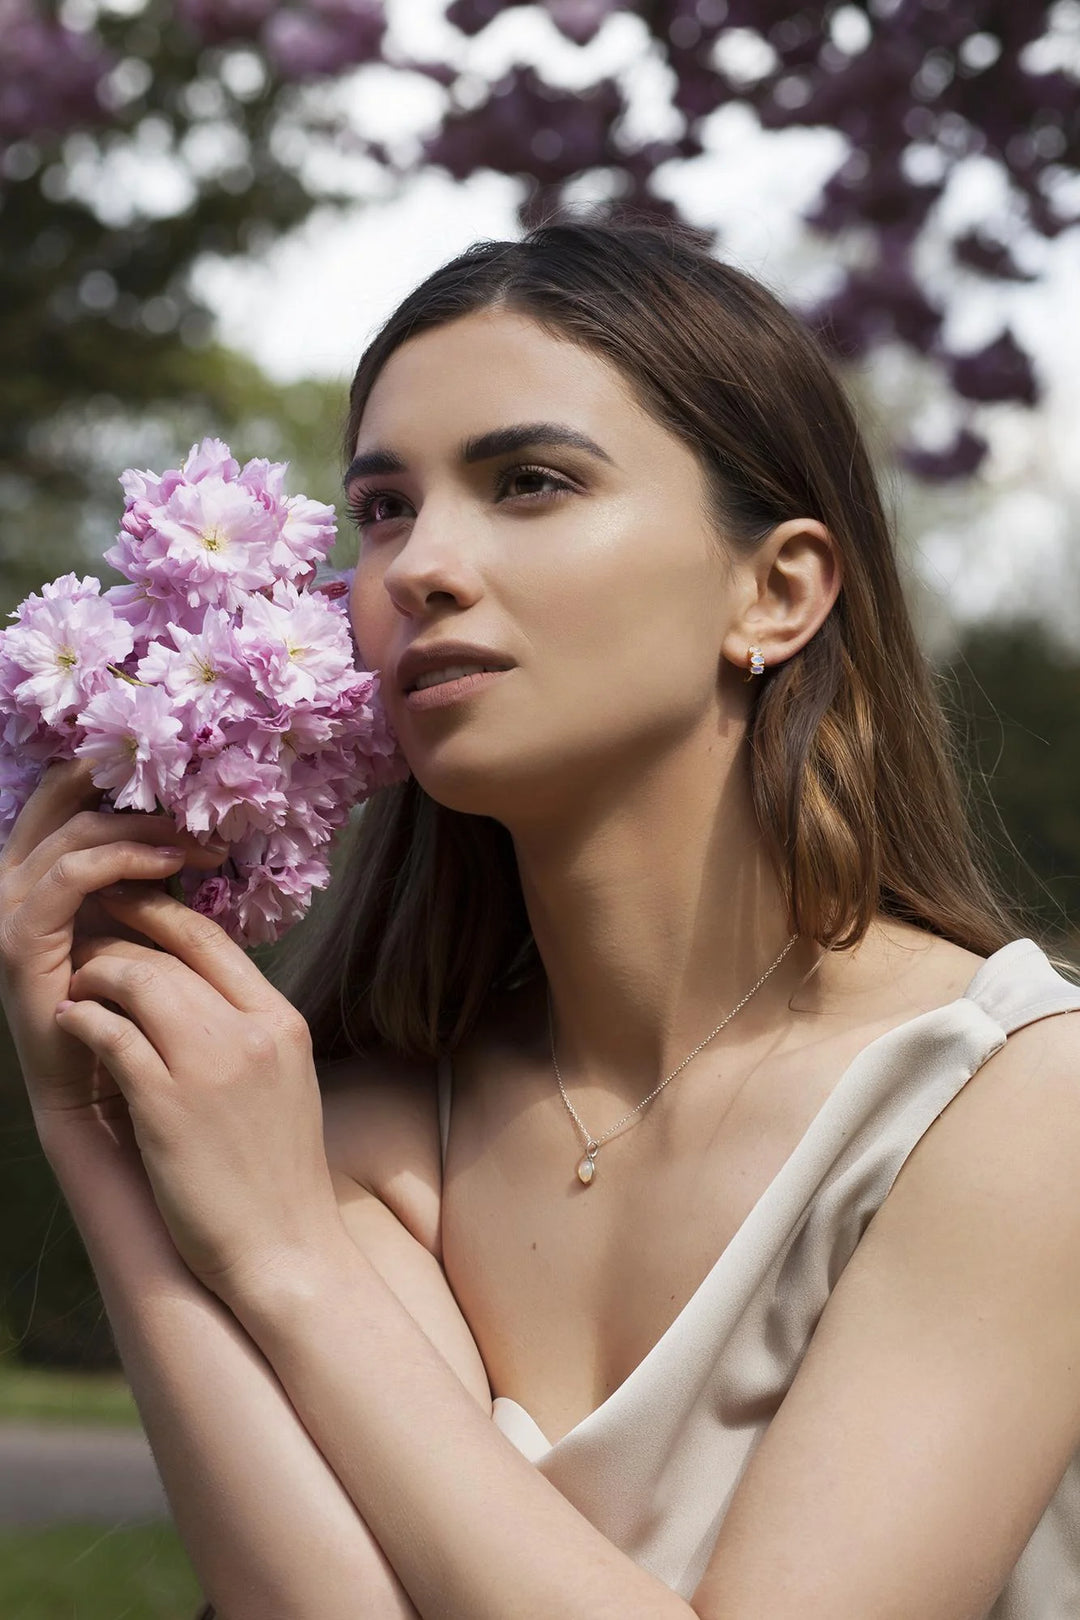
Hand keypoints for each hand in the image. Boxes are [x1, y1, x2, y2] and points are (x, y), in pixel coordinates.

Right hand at [0, 757, 227, 1141]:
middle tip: (190, 795)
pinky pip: (69, 879)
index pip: (62, 792)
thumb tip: (194, 821)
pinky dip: (121, 861)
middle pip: (59, 798)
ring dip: (142, 828)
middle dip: (126, 788)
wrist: (101, 1078)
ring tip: (198, 840)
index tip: (179, 771)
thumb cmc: (130, 997)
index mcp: (38, 865)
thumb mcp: (140, 916)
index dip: (112, 770)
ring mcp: (11, 908)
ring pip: (74, 834)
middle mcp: (15, 877)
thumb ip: (149, 869)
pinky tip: (169, 865)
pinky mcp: (20, 940)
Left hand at [53, 882, 342, 1304]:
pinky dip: (82, 1020)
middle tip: (84, 948)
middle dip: (117, 943)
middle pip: (169, 954)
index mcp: (281, 1023)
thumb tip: (194, 991)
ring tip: (78, 990)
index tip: (128, 905)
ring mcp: (210, 1066)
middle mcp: (251, 1033)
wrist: (285, 1248)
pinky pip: (110, 1033)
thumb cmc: (275, 1173)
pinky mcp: (167, 1105)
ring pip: (137, 981)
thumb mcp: (283, 1081)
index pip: (213, 940)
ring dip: (95, 978)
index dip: (161, 913)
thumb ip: (246, 1031)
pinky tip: (71, 1025)